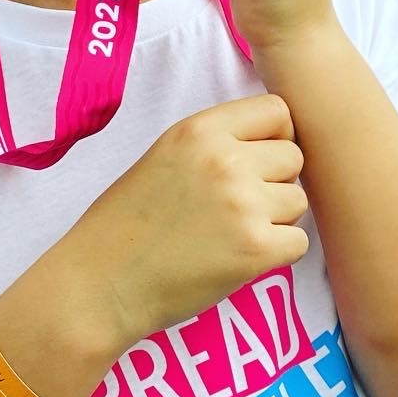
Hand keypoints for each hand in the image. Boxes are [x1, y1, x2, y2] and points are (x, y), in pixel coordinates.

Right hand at [58, 93, 310, 350]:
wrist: (98, 286)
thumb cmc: (126, 224)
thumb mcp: (166, 156)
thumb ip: (217, 142)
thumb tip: (275, 139)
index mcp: (200, 130)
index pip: (277, 110)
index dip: (275, 136)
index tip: (257, 160)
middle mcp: (225, 160)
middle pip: (294, 156)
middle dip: (276, 181)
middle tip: (239, 207)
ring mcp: (244, 204)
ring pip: (298, 201)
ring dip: (277, 220)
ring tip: (232, 234)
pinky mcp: (256, 248)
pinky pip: (299, 242)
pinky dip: (278, 254)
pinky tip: (241, 258)